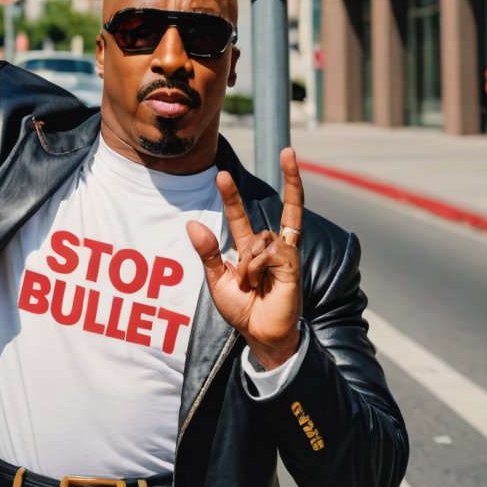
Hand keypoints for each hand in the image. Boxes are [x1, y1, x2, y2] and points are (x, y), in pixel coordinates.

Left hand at [186, 148, 303, 368]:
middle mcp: (270, 247)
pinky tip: (260, 282)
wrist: (259, 335)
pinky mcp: (293, 265)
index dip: (231, 195)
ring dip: (248, 260)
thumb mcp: (217, 279)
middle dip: (291, 179)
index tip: (222, 173)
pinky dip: (257, 266)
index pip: (241, 215)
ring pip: (262, 236)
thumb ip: (207, 251)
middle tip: (290, 150)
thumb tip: (192, 223)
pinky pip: (271, 251)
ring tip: (249, 284)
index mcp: (250, 248)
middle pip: (282, 207)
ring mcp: (285, 254)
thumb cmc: (242, 310)